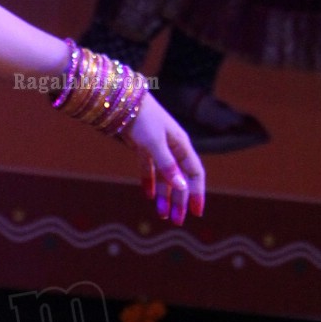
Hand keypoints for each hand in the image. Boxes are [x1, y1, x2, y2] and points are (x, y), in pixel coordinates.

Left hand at [123, 92, 205, 224]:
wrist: (123, 100)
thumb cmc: (143, 118)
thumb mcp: (155, 143)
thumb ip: (167, 165)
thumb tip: (181, 187)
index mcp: (182, 146)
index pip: (194, 174)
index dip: (196, 193)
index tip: (196, 212)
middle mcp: (173, 148)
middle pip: (180, 179)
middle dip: (179, 201)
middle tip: (176, 221)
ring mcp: (158, 148)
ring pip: (165, 177)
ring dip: (164, 195)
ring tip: (162, 214)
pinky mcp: (143, 147)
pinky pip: (150, 168)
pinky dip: (149, 181)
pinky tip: (148, 196)